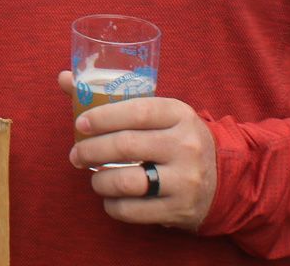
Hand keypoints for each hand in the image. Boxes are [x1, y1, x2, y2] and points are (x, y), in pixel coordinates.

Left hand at [57, 71, 216, 230]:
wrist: (225, 179)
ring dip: (100, 181)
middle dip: (91, 150)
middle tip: (76, 155)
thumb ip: (112, 97)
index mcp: (179, 115)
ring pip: (127, 181)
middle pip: (126, 146)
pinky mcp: (180, 209)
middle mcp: (185, 146)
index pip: (136, 111)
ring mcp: (185, 179)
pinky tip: (110, 199)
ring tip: (93, 178)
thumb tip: (64, 79)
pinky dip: (114, 206)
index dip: (103, 116)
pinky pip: (135, 211)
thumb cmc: (176, 139)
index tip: (80, 123)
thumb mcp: (158, 113)